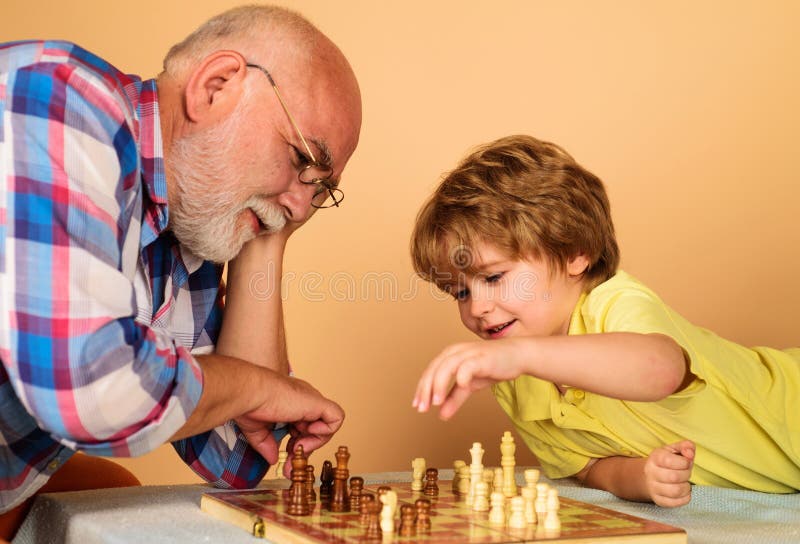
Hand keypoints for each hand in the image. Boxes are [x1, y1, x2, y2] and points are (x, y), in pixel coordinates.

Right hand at [235, 373, 343, 473]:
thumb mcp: (258, 429)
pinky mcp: (318, 403)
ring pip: (326, 427)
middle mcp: (304, 402)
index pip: (303, 428)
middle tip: (291, 463)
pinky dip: (326, 431)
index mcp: (291, 404)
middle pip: (315, 430)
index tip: (285, 454)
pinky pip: (336, 419)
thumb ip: (267, 444)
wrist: (251, 393)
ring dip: (313, 443)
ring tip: (298, 447)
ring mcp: (312, 402)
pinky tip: (309, 431)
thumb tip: (273, 459)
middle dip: (304, 450)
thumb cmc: (250, 404)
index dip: (296, 444)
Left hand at [412, 338, 529, 419]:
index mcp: (450, 356)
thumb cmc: (491, 367)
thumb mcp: (470, 385)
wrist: (517, 356)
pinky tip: (460, 386)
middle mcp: (456, 352)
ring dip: (440, 384)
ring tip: (436, 402)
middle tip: (422, 408)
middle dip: (426, 389)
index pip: (430, 372)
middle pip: (434, 369)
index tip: (417, 406)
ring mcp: (469, 353)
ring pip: (447, 366)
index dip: (422, 389)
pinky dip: (462, 375)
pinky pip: (469, 365)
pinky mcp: (482, 357)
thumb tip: (441, 415)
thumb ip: (455, 398)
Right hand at [644, 440, 694, 506]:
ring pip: (675, 491)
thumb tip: (690, 453)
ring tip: (685, 483)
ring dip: (686, 487)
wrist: (650, 475)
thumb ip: (686, 446)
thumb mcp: (675, 449)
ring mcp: (653, 487)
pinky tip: (684, 491)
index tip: (687, 462)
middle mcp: (651, 472)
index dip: (684, 462)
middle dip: (686, 474)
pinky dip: (685, 498)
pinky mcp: (658, 500)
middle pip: (674, 477)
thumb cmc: (668, 461)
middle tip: (686, 472)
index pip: (669, 461)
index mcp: (655, 457)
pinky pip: (675, 503)